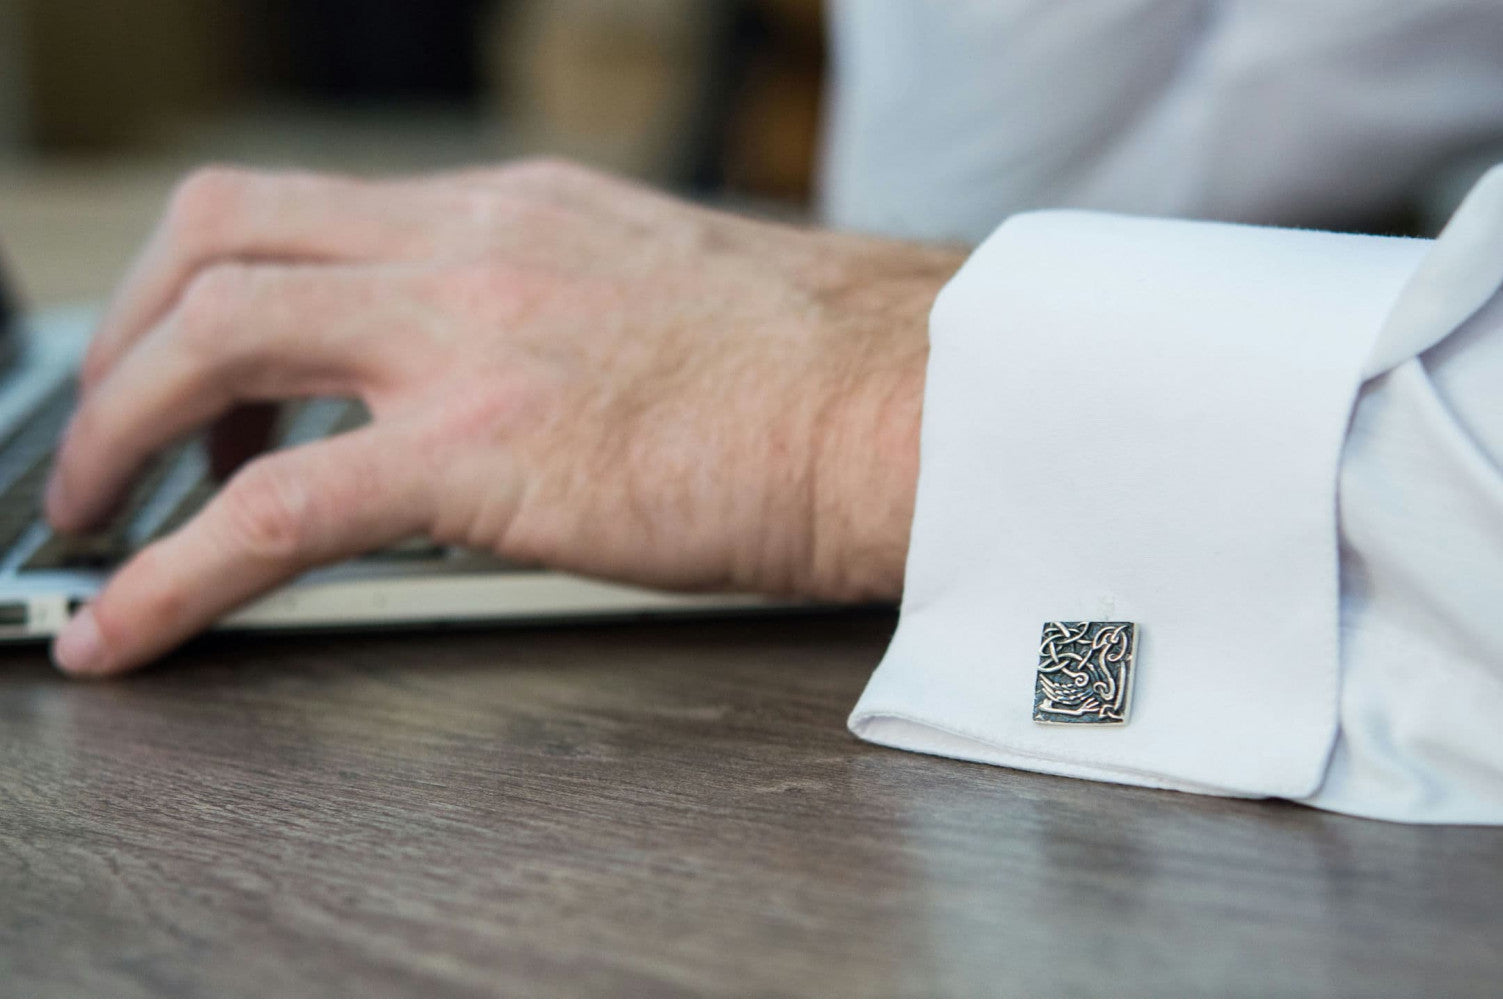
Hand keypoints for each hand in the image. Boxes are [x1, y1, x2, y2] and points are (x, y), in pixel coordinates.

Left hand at [44, 159, 962, 675]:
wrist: (908, 404)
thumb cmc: (815, 373)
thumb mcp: (656, 296)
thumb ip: (553, 318)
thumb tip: (502, 386)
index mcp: (513, 212)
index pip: (305, 214)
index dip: (207, 288)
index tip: (195, 376)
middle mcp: (472, 245)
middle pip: (220, 240)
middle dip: (130, 342)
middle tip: (113, 438)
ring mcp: (471, 339)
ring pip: (212, 344)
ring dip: (117, 432)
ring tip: (96, 522)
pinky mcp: (486, 452)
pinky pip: (273, 510)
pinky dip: (171, 572)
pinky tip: (126, 630)